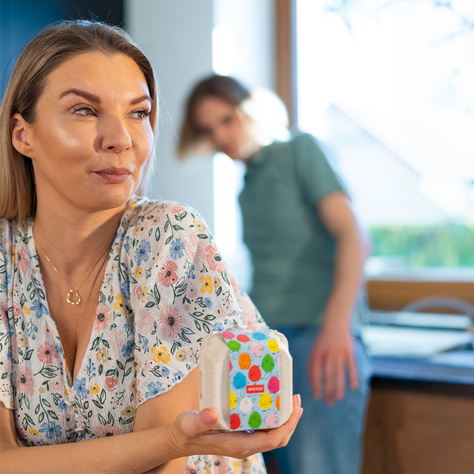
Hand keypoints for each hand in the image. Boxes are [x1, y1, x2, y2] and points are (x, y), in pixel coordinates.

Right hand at [170, 394, 302, 458]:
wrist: (180, 439)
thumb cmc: (185, 432)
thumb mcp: (190, 424)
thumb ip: (200, 420)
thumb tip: (210, 414)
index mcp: (238, 445)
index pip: (272, 440)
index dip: (287, 425)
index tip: (295, 408)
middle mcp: (245, 445)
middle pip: (278, 439)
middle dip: (291, 421)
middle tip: (297, 399)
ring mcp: (244, 441)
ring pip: (273, 435)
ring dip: (284, 419)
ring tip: (290, 399)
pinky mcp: (241, 435)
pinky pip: (264, 429)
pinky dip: (273, 418)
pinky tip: (271, 403)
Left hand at [308, 325, 358, 404]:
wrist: (335, 324)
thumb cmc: (323, 341)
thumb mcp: (315, 350)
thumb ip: (312, 365)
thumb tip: (311, 382)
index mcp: (316, 354)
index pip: (314, 374)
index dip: (316, 386)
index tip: (317, 397)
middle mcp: (327, 355)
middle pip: (327, 376)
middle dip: (328, 391)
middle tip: (329, 402)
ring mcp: (338, 353)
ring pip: (339, 374)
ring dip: (339, 388)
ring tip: (338, 398)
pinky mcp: (349, 352)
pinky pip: (351, 368)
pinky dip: (353, 378)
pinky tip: (353, 387)